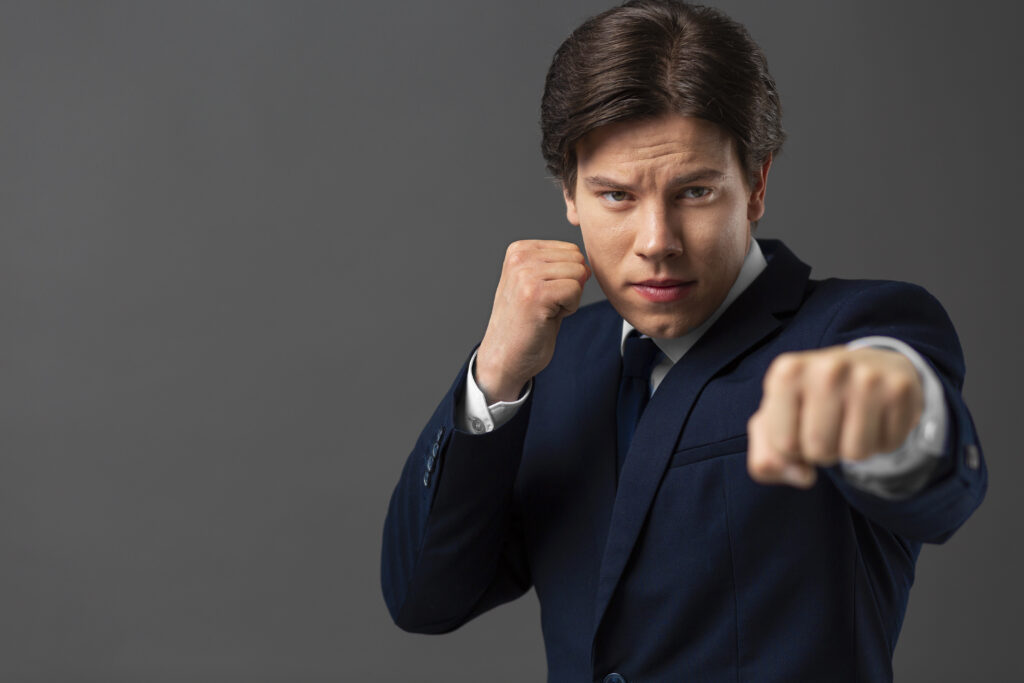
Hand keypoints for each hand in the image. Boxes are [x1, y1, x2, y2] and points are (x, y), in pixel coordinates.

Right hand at [475, 240, 589, 402]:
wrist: (505, 357)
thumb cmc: (524, 324)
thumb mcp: (536, 283)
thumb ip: (558, 266)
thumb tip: (586, 266)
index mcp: (519, 250)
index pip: (571, 250)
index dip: (567, 277)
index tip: (543, 295)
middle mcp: (520, 257)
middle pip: (577, 260)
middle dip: (571, 286)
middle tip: (546, 305)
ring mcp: (525, 275)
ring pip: (578, 274)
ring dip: (570, 298)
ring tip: (545, 311)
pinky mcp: (535, 294)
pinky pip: (575, 290)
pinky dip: (570, 308)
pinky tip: (547, 318)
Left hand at [747, 346, 923, 488]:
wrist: (868, 367)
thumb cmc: (811, 401)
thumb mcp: (775, 422)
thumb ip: (767, 459)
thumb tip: (802, 476)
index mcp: (787, 373)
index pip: (784, 445)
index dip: (792, 448)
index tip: (799, 425)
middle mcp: (826, 369)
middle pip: (819, 450)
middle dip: (822, 451)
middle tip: (828, 425)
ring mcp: (866, 377)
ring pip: (855, 453)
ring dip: (851, 449)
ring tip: (850, 421)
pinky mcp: (899, 389)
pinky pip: (887, 446)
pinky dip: (880, 442)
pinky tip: (874, 417)